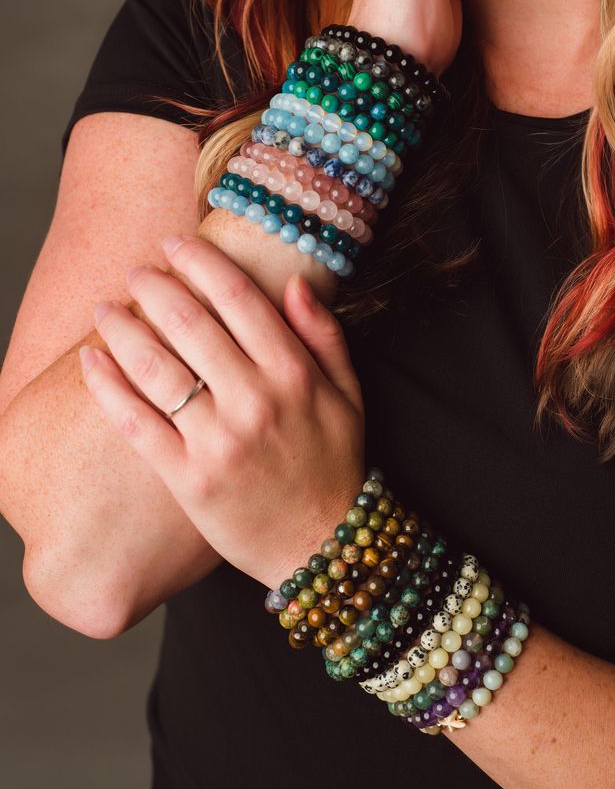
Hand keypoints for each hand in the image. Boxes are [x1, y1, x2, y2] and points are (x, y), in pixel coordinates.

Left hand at [79, 234, 365, 590]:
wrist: (323, 544)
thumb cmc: (334, 463)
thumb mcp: (349, 393)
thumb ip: (324, 334)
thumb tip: (296, 283)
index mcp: (293, 374)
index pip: (238, 299)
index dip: (201, 263)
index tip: (175, 244)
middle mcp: (254, 401)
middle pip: (190, 324)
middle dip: (155, 287)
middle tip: (136, 271)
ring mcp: (217, 442)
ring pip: (156, 369)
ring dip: (123, 329)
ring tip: (104, 308)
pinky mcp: (187, 479)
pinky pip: (137, 424)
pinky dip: (109, 388)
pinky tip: (91, 361)